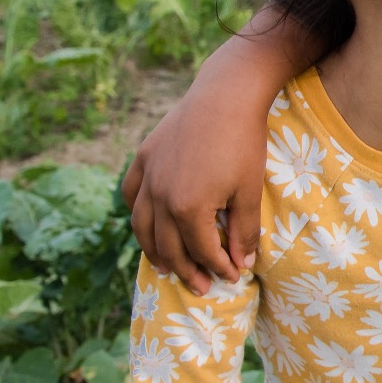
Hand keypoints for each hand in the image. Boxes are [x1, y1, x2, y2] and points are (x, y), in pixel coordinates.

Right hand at [122, 81, 265, 297]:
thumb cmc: (244, 143)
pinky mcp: (144, 157)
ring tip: (166, 268)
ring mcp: (148, 176)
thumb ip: (244, 231)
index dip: (218, 268)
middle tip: (201, 286)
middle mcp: (160, 197)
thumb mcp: (249, 191)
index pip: (202, 251)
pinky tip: (147, 225)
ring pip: (142, 226)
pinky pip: (132, 194)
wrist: (225, 96)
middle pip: (168, 246)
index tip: (231, 278)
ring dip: (154, 251)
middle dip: (187, 270)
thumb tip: (243, 263)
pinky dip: (137, 214)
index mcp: (188, 209)